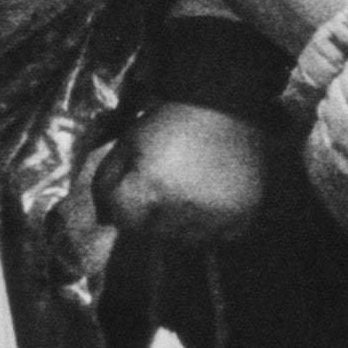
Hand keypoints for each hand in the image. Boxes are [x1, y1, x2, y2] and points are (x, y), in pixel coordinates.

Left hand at [107, 99, 275, 243]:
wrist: (227, 106)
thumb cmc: (171, 123)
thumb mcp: (127, 143)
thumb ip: (106, 183)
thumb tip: (105, 220)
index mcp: (149, 191)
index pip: (123, 220)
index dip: (125, 204)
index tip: (136, 187)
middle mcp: (182, 211)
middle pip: (152, 234)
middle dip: (150, 216)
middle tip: (164, 187)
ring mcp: (215, 219)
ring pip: (185, 241)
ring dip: (181, 225)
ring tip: (188, 193)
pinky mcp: (242, 219)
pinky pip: (218, 238)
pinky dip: (212, 226)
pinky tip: (211, 199)